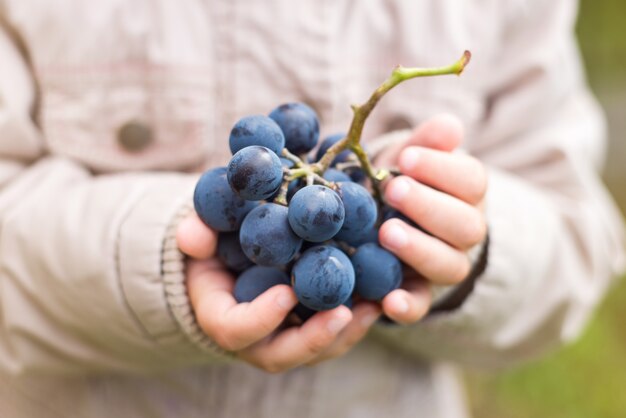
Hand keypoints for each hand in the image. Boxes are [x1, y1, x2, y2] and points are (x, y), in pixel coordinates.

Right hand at [176, 213, 381, 371]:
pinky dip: (354, 324)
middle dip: (313, 339)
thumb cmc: (215, 245)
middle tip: (343, 313)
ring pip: (312, 351)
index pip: (235, 331)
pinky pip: (330, 337)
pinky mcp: (305, 329)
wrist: (230, 258)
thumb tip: (193, 239)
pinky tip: (377, 300)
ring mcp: (282, 338)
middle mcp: (253, 339)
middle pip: (280, 355)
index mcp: (221, 317)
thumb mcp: (201, 232)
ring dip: (343, 334)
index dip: (261, 318)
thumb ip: (195, 233)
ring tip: (372, 307)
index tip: (287, 293)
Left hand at [375, 114, 487, 323]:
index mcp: (467, 193)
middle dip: (429, 207)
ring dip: (419, 250)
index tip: (406, 158)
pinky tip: (387, 300)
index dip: (442, 169)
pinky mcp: (420, 293)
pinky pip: (421, 305)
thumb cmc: (402, 179)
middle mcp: (464, 231)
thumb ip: (427, 142)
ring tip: (386, 232)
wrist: (391, 217)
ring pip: (449, 265)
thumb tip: (449, 127)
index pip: (471, 181)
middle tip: (393, 190)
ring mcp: (445, 265)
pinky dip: (407, 306)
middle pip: (466, 225)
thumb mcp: (410, 157)